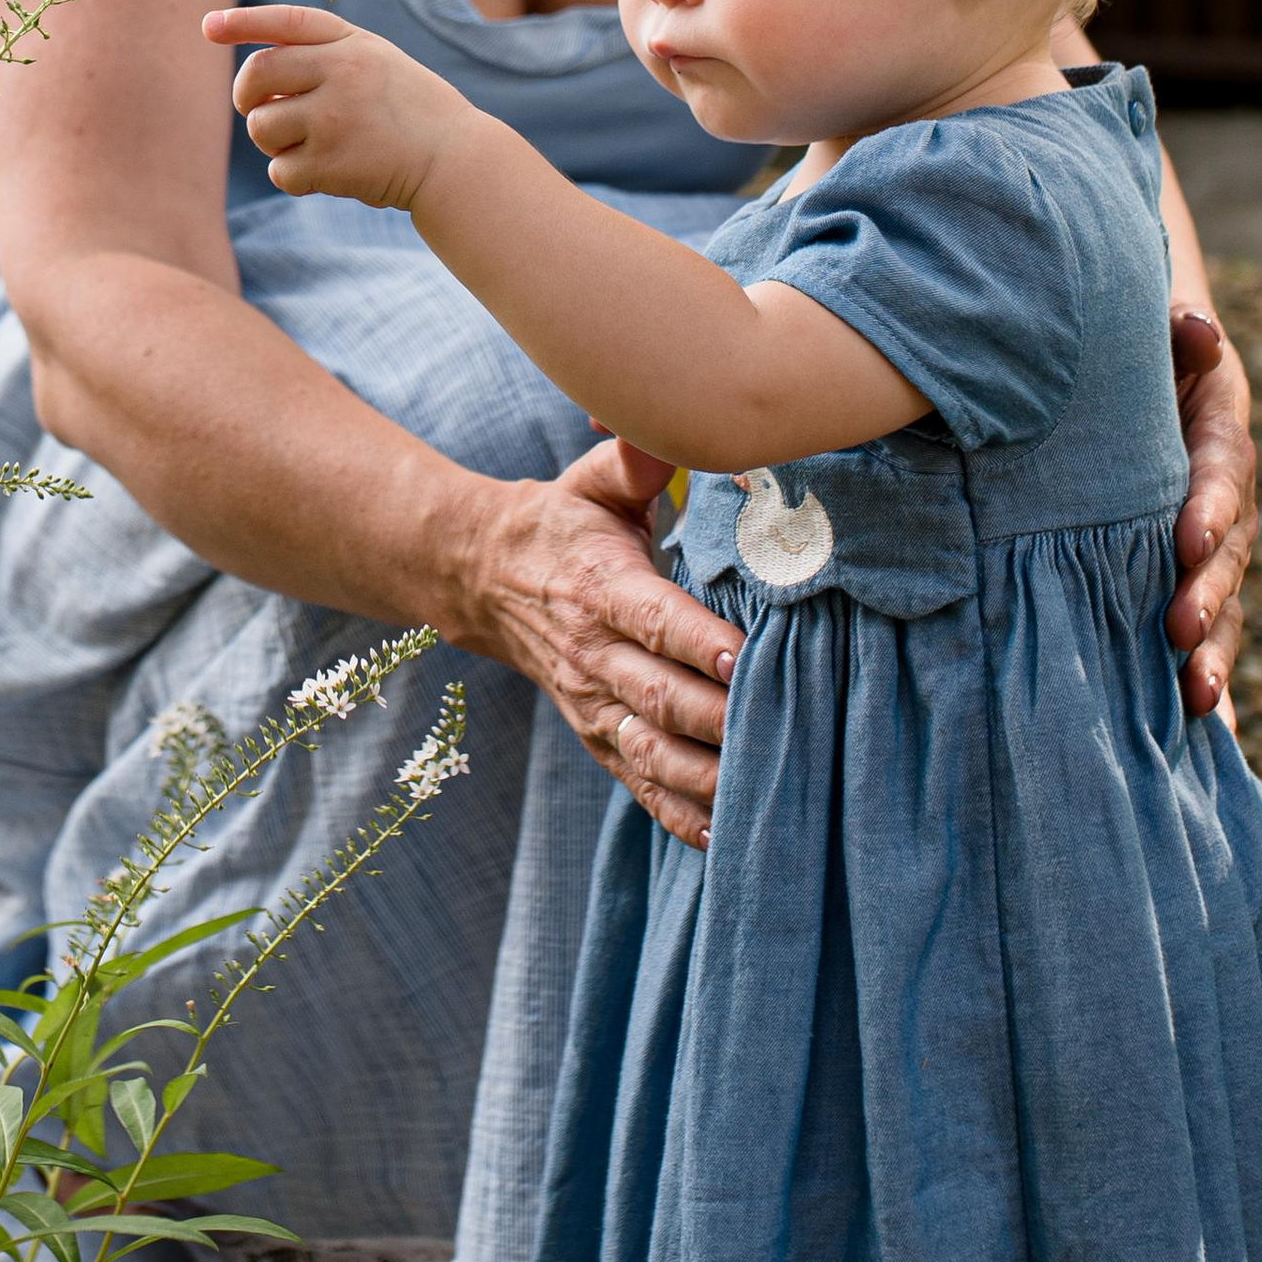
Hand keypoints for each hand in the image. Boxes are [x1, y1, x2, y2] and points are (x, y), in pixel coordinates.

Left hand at [203, 3, 474, 208]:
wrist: (454, 160)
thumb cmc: (410, 111)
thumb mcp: (378, 62)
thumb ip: (326, 55)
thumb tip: (254, 77)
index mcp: (353, 45)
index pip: (288, 22)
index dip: (244, 23)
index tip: (208, 28)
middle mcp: (341, 74)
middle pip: (256, 75)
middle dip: (246, 95)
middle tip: (260, 107)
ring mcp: (334, 120)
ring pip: (260, 127)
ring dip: (272, 141)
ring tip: (308, 145)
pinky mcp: (331, 165)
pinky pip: (280, 171)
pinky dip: (292, 177)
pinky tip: (324, 174)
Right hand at [439, 436, 743, 846]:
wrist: (483, 580)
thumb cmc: (563, 524)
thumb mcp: (592, 481)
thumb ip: (633, 457)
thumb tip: (669, 427)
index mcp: (602, 589)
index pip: (655, 621)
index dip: (698, 641)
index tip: (744, 657)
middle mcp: (595, 656)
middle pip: (659, 698)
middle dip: (718, 720)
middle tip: (777, 732)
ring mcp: (594, 705)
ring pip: (651, 752)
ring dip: (705, 777)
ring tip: (763, 792)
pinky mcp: (597, 737)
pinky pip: (639, 785)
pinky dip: (679, 815)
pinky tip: (726, 834)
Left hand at [1168, 306, 1255, 721]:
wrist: (1142, 371)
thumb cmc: (1141, 349)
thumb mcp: (1157, 332)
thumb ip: (1176, 335)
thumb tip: (1194, 327)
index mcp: (1219, 435)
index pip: (1219, 473)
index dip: (1208, 507)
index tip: (1187, 542)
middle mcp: (1226, 501)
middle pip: (1228, 555)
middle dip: (1208, 599)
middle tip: (1182, 637)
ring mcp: (1214, 550)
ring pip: (1224, 607)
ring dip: (1214, 655)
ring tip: (1199, 702)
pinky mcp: (1191, 584)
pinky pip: (1205, 640)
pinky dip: (1210, 688)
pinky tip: (1212, 744)